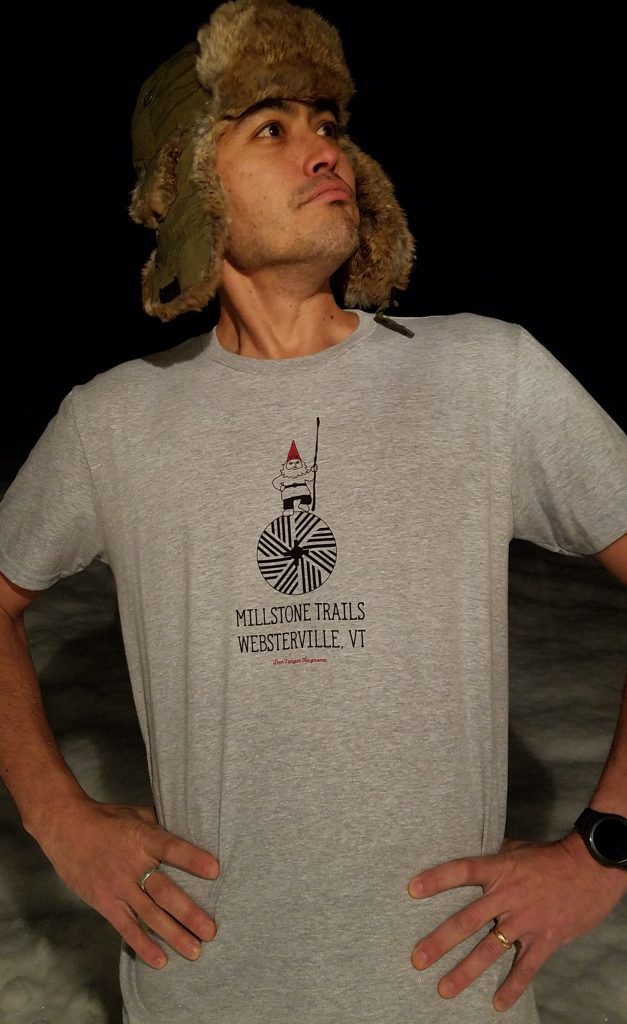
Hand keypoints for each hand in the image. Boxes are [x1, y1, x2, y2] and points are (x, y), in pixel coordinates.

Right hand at [35, 796, 218, 968]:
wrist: (66, 828)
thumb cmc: (107, 819)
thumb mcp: (136, 814)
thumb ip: (160, 826)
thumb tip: (188, 830)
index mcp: (143, 838)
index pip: (171, 848)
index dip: (192, 859)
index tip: (215, 871)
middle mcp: (132, 864)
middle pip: (164, 891)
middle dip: (188, 913)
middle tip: (210, 930)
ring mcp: (118, 886)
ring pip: (149, 914)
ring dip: (173, 934)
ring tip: (195, 951)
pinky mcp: (104, 903)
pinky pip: (126, 927)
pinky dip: (143, 945)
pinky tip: (160, 961)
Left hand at [408, 834, 626, 1011]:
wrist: (590, 868)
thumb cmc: (550, 857)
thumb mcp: (517, 850)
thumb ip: (493, 861)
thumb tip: (469, 865)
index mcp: (500, 869)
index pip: (462, 871)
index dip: (437, 879)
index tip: (412, 890)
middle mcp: (508, 895)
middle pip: (467, 919)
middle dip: (441, 941)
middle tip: (418, 958)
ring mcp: (526, 920)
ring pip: (490, 949)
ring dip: (465, 971)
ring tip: (444, 989)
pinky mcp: (545, 939)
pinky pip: (525, 968)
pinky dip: (511, 987)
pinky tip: (497, 1005)